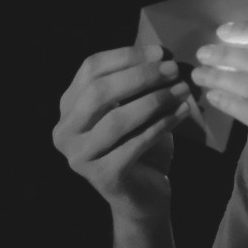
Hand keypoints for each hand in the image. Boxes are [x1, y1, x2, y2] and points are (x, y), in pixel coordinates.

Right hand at [52, 45, 191, 219]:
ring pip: (117, 119)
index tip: (161, 52)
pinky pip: (134, 144)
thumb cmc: (139, 144)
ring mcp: (79, 157)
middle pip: (99, 92)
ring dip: (154, 100)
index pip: (90, 69)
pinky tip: (182, 113)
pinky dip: (161, 125)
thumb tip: (161, 54)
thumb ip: (136, 82)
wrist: (143, 195)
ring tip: (183, 90)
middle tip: (174, 69)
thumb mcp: (133, 107)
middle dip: (141, 76)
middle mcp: (64, 132)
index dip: (126, 56)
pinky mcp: (102, 176)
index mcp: (68, 107)